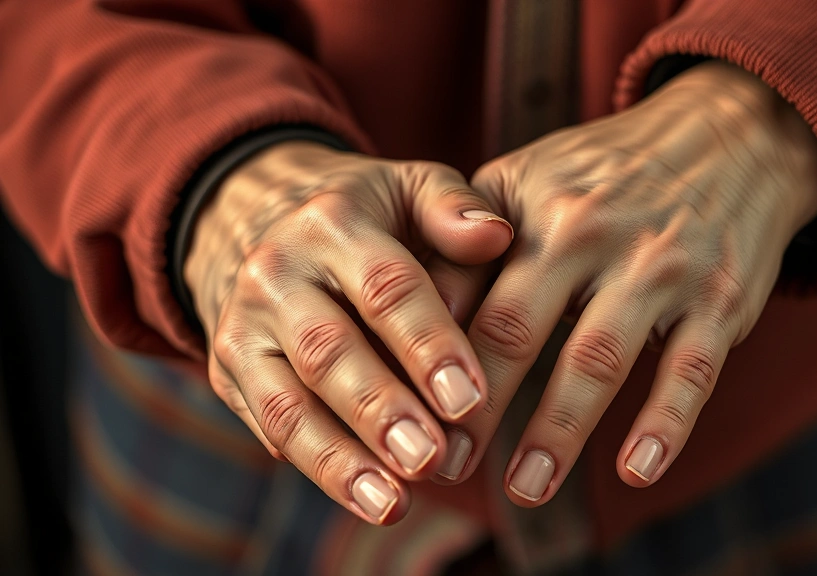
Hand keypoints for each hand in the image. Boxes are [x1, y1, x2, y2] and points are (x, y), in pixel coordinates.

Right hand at [184, 142, 512, 523]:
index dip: (429, 345)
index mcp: (334, 224)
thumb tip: (496, 235)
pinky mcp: (226, 367)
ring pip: (287, 401)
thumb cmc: (367, 214)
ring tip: (393, 504)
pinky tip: (363, 496)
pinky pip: (268, 425)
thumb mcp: (410, 187)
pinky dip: (315, 465)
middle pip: (329, 351)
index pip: (386, 288)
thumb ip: (453, 207)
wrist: (259, 216)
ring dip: (341, 459)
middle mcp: (278, 273)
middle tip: (431, 459)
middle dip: (382, 411)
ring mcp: (244, 325)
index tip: (470, 400)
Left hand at [444, 61, 816, 504]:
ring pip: (598, 359)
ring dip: (558, 431)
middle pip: (517, 330)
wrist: (727, 135)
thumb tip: (407, 317)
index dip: (425, 361)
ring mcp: (660, 268)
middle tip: (443, 468)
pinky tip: (636, 471)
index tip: (397, 419)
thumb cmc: (604, 173)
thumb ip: (467, 242)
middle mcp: (591, 235)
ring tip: (526, 488)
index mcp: (533, 211)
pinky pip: (691, 371)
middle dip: (475, 407)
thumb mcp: (527, 180)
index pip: (465, 294)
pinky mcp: (720, 299)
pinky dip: (664, 425)